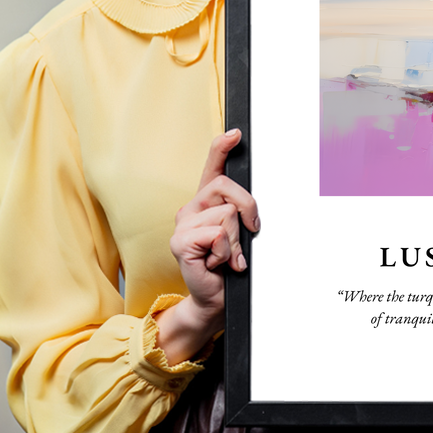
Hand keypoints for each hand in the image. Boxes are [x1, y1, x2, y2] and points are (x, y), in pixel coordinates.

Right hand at [155, 129, 259, 363]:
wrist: (215, 299)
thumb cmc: (229, 266)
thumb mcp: (240, 234)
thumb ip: (241, 214)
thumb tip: (251, 206)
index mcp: (206, 202)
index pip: (212, 167)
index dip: (222, 147)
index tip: (236, 134)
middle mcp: (191, 208)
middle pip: (227, 187)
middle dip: (248, 209)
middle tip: (249, 233)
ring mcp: (183, 224)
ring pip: (227, 214)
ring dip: (236, 240)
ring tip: (228, 256)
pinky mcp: (180, 242)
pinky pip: (217, 234)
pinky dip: (226, 252)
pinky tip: (217, 263)